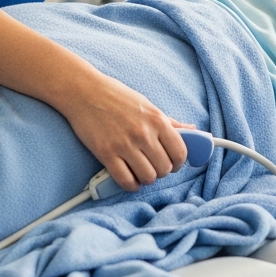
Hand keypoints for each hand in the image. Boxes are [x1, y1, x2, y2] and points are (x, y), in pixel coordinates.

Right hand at [58, 67, 191, 191]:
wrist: (84, 92)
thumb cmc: (116, 96)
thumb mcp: (147, 105)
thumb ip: (169, 121)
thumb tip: (191, 130)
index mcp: (157, 119)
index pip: (180, 152)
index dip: (179, 162)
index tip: (173, 163)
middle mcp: (144, 133)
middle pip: (165, 168)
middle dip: (162, 171)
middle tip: (154, 166)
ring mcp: (125, 145)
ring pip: (148, 177)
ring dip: (147, 178)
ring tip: (141, 171)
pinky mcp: (106, 154)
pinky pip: (126, 181)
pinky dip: (130, 184)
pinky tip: (129, 177)